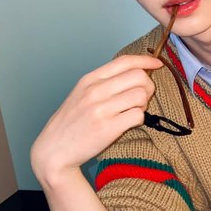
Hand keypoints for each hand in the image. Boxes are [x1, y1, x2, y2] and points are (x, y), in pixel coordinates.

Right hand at [31, 54, 162, 184]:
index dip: (145, 60)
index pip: (124, 61)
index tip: (157, 64)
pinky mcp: (108, 127)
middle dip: (148, 87)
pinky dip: (139, 120)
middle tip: (141, 99)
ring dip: (143, 105)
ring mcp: (101, 108)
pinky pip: (138, 116)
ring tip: (132, 112)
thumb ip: (104, 83)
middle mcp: (95, 90)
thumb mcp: (81, 94)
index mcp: (90, 79)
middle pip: (139, 76)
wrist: (53, 150)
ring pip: (141, 95)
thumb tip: (135, 75)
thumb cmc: (70, 123)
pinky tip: (129, 124)